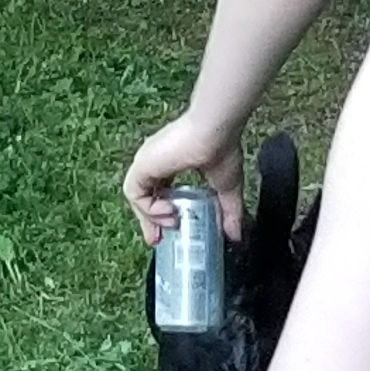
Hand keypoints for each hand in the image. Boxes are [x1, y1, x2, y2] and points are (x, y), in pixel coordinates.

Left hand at [123, 108, 244, 240]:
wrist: (215, 130)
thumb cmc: (222, 148)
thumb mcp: (227, 187)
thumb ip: (230, 212)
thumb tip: (236, 236)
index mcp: (171, 161)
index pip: (158, 190)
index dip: (160, 211)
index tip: (169, 229)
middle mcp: (155, 161)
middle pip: (144, 195)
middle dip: (150, 221)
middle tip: (159, 239)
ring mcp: (146, 161)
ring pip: (137, 196)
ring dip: (150, 216)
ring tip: (171, 221)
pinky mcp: (142, 165)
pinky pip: (133, 193)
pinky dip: (147, 208)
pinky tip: (167, 210)